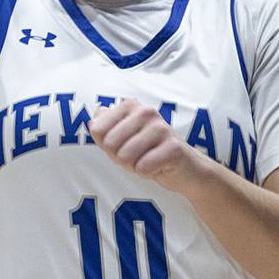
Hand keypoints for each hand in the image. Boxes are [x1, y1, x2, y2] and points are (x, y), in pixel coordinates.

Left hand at [89, 99, 211, 194]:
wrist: (183, 168)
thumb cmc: (145, 151)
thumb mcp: (119, 139)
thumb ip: (102, 127)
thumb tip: (95, 120)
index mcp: (130, 105)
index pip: (97, 130)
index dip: (106, 145)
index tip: (122, 145)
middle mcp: (146, 111)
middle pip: (109, 144)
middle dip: (119, 157)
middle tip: (136, 156)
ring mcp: (161, 128)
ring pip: (125, 156)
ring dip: (133, 166)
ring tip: (147, 161)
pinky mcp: (174, 147)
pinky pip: (143, 167)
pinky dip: (146, 173)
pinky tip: (158, 167)